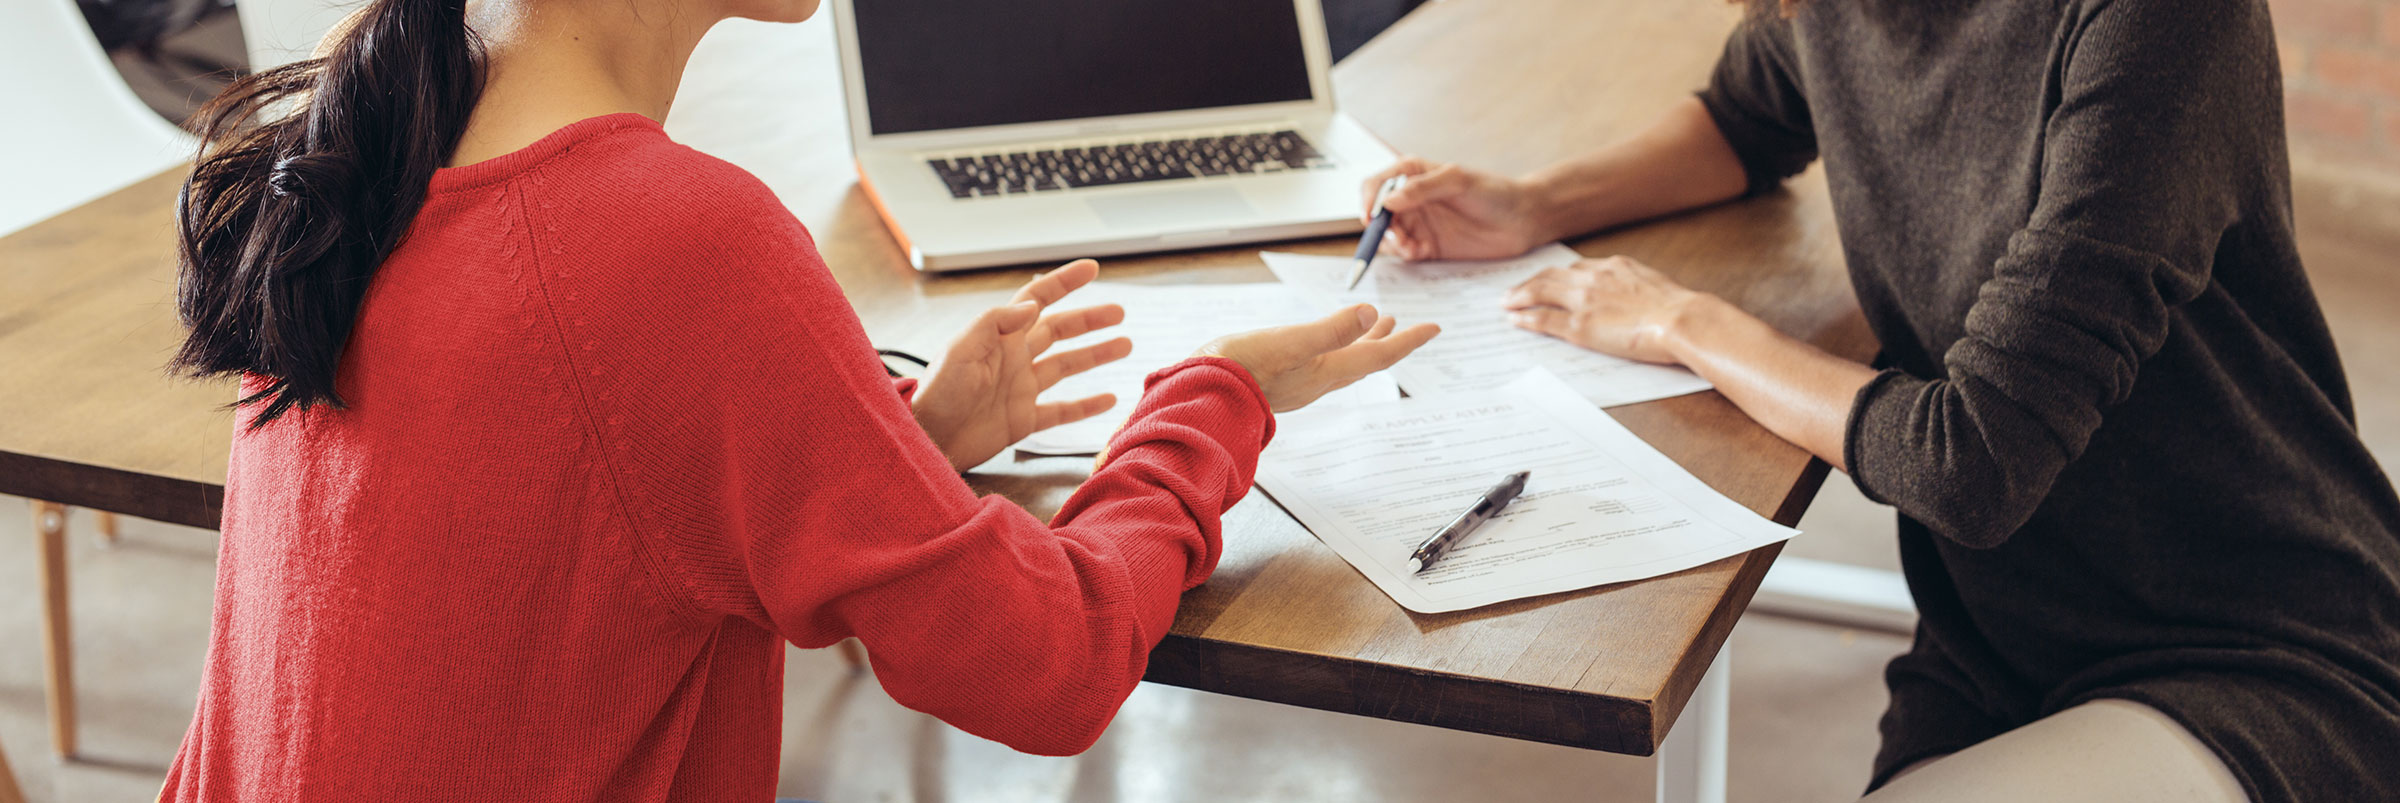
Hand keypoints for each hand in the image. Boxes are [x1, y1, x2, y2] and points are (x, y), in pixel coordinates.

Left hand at [912, 259, 1132, 470]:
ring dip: (1095, 355)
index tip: (1091, 268)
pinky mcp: (1023, 420)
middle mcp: (1014, 358)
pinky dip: (1086, 406)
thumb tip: (1033, 304)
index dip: (1064, 282)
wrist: (928, 439)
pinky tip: (1108, 399)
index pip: (1038, 299)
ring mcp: (1021, 389)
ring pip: (1067, 366)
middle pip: (1059, 330)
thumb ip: (995, 323)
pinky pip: (1061, 410)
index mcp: (1000, 336)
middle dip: (1089, 320)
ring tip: (1126, 345)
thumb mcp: (962, 350)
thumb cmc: (937, 393)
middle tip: (1119, 311)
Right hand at [1197, 305, 1439, 411]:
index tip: (1434, 328)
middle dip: (1387, 341)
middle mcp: (1318, 380)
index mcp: (1327, 370)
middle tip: (1406, 327)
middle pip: (1364, 359)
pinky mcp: (1278, 380)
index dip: (1409, 341)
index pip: (1379, 355)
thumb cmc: (1241, 371)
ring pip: (1342, 361)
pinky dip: (1333, 347)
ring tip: (1372, 325)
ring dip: (1360, 342)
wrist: (1200, 397)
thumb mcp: (1290, 343)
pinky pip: (1319, 363)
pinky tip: (1320, 344)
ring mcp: (1298, 383)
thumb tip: (1369, 311)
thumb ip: (1330, 330)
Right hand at [1360, 157, 1547, 261]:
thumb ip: (1423, 188)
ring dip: (1392, 242)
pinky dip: (1404, 254)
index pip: (1376, 184)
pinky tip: (1417, 252)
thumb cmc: (1495, 192)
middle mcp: (1411, 199)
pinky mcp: (1428, 246)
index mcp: (1413, 174)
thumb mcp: (1459, 181)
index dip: (1367, 200)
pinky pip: (1403, 253)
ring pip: (1387, 235)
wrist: (1523, 220)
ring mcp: (1419, 224)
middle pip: (1376, 213)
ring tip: (1410, 246)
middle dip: (1378, 226)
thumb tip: (1388, 201)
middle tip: (1393, 235)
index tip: (1370, 217)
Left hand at [1502, 255, 1713, 364]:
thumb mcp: (1653, 285)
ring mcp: (1584, 301)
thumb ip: (1634, 285)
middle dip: (1529, 284)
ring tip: (1506, 303)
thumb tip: (1632, 294)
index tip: (1546, 280)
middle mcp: (1594, 278)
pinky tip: (1516, 320)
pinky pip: (1544, 320)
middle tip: (1513, 292)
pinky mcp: (1580, 325)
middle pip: (1551, 276)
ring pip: (1541, 293)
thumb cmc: (1677, 308)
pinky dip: (1527, 319)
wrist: (1682, 319)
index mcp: (1614, 266)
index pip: (1575, 269)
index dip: (1556, 276)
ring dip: (1520, 297)